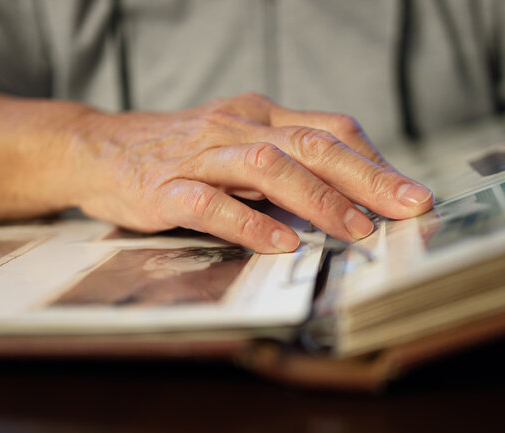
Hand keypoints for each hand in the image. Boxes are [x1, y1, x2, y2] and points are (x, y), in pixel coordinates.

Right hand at [69, 93, 432, 252]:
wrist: (96, 148)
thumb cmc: (177, 152)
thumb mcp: (236, 143)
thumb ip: (282, 161)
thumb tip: (342, 195)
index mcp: (258, 115)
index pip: (328, 129)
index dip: (373, 161)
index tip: (408, 192)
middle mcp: (235, 126)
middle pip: (311, 144)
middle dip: (366, 178)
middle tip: (407, 207)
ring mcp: (200, 155)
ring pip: (268, 166)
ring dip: (317, 198)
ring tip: (354, 229)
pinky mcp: (165, 187)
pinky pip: (210, 203)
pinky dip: (249, 223)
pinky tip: (280, 244)